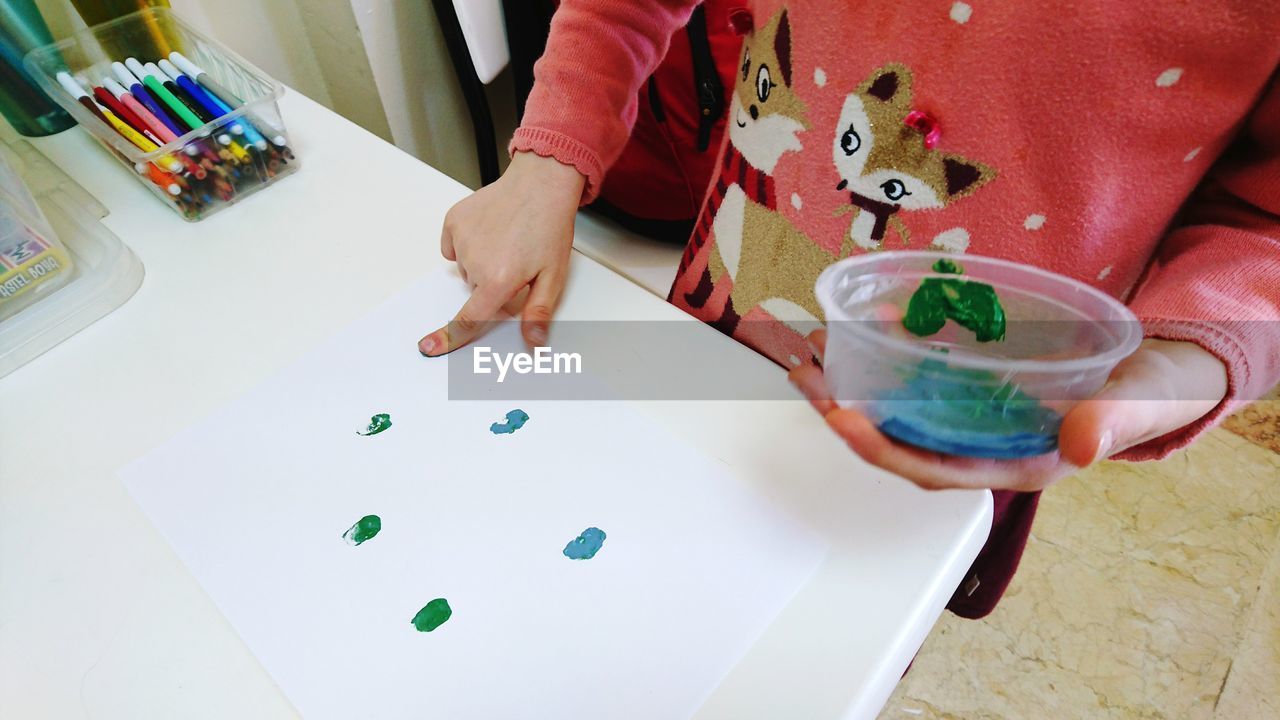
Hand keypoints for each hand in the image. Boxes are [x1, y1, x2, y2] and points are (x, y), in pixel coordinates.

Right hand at [418, 151, 585, 355]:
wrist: (541, 184)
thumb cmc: (549, 227)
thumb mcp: (552, 275)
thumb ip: (538, 311)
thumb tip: (532, 341)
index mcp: (499, 280)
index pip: (469, 319)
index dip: (449, 337)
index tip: (429, 347)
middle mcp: (475, 262)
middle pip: (475, 290)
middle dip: (492, 285)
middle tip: (517, 262)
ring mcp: (462, 239)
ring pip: (466, 268)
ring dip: (482, 262)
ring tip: (507, 241)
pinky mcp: (454, 220)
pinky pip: (453, 245)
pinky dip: (467, 243)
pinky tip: (489, 230)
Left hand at [789, 330, 1227, 491]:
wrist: (1157, 372)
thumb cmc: (1150, 395)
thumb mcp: (1142, 405)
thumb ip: (1114, 422)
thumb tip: (1081, 444)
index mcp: (1017, 463)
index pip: (938, 469)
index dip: (889, 450)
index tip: (846, 423)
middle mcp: (985, 444)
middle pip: (903, 440)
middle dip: (850, 416)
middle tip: (808, 380)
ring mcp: (976, 414)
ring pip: (905, 407)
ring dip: (857, 382)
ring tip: (814, 348)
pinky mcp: (976, 382)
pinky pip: (924, 372)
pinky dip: (893, 348)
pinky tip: (873, 316)